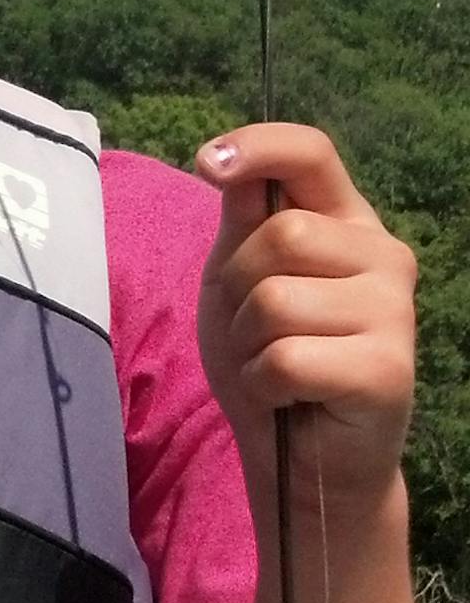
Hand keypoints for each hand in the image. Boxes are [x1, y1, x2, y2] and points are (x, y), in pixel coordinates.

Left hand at [195, 122, 418, 508]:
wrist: (301, 456)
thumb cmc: (268, 358)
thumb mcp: (238, 277)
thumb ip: (243, 220)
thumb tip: (226, 159)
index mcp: (346, 222)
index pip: (311, 153)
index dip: (258, 146)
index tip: (207, 162)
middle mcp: (384, 256)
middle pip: (281, 234)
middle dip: (239, 286)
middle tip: (256, 329)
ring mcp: (395, 312)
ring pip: (276, 299)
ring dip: (249, 341)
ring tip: (275, 364)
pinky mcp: (389, 370)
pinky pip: (285, 358)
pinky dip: (264, 382)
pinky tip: (289, 395)